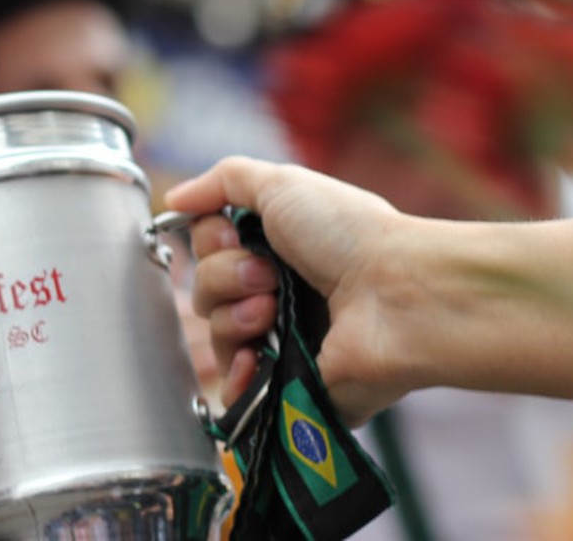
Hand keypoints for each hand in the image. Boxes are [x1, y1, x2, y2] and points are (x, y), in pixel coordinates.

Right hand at [165, 156, 415, 426]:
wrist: (397, 295)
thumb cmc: (350, 235)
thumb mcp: (283, 184)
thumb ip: (224, 181)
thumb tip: (175, 200)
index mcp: (277, 248)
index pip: (209, 251)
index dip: (212, 243)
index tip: (235, 237)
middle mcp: (278, 294)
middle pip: (205, 291)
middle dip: (224, 278)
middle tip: (267, 277)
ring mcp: (282, 343)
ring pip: (215, 335)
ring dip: (234, 317)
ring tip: (272, 311)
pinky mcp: (288, 389)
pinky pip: (234, 391)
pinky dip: (235, 373)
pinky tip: (252, 358)